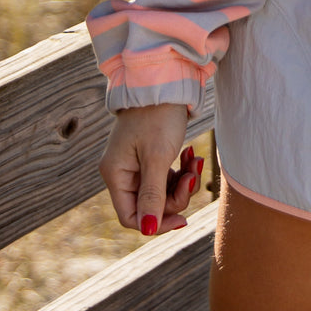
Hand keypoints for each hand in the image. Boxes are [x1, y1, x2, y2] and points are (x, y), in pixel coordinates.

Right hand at [99, 104, 203, 235]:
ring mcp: (136, 164)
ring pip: (162, 192)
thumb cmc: (158, 116)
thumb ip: (152, 195)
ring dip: (182, 182)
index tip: (182, 219)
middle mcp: (122, 172)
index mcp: (115, 174)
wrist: (167, 80)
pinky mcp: (151, 156)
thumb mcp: (157, 157)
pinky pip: (167, 177)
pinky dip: (182, 171)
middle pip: (149, 205)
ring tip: (195, 160)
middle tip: (192, 176)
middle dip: (176, 196)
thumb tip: (147, 230)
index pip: (130, 216)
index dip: (155, 223)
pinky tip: (192, 155)